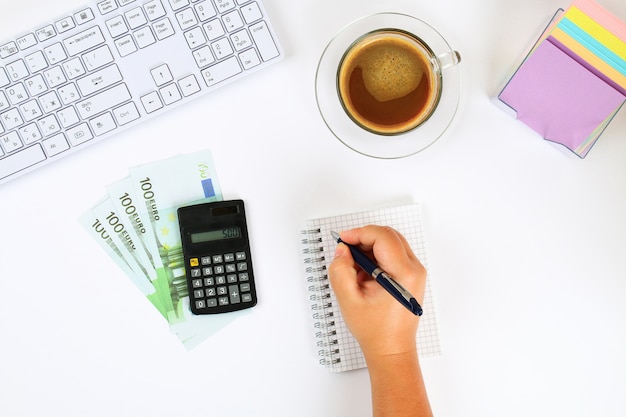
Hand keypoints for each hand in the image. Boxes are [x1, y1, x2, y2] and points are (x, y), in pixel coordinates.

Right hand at [328, 225, 426, 358]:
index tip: (343, 239)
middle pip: (388, 236)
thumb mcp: (349, 300)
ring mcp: (415, 272)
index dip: (360, 233)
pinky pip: (393, 254)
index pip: (382, 238)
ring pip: (390, 243)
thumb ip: (341, 271)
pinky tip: (363, 273)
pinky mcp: (410, 275)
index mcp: (404, 274)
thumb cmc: (376, 331)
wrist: (392, 349)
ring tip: (353, 267)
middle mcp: (414, 270)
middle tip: (345, 249)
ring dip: (369, 247)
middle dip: (364, 237)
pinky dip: (375, 256)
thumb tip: (342, 251)